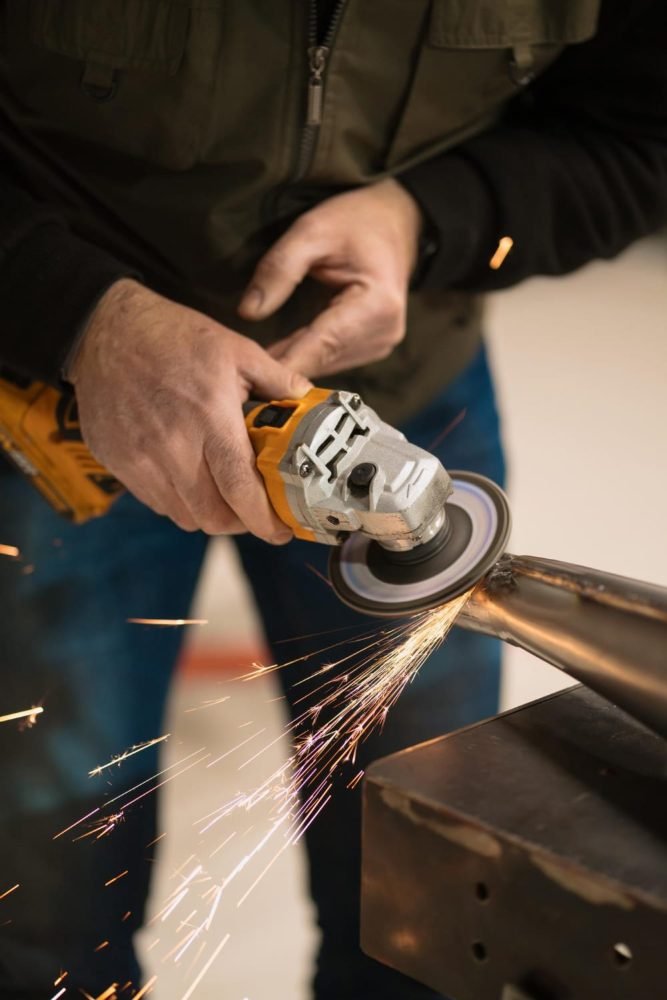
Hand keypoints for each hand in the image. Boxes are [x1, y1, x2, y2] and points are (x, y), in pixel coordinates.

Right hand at [69, 279, 310, 537]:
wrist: (107, 330)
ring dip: (210, 514)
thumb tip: (309, 401)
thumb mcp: (237, 349)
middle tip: (255, 511)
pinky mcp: (118, 463)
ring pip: (184, 515)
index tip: (282, 531)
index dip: (264, 521)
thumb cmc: (175, 337)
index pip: (240, 491)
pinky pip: (156, 502)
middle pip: (213, 517)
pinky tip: (190, 477)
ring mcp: (140, 459)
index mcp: (210, 419)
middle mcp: (173, 447)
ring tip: (224, 495)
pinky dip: (179, 501)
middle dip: (241, 523)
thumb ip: (278, 380)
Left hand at [238, 179, 422, 376]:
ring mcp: (382, 343)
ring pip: (325, 365)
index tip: (248, 376)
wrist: (395, 221)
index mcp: (376, 305)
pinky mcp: (374, 347)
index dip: (283, 362)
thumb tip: (248, 313)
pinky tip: (278, 353)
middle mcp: (384, 332)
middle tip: (239, 370)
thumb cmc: (355, 221)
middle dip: (282, 365)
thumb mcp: (311, 231)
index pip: (320, 345)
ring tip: (253, 362)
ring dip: (292, 363)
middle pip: (322, 360)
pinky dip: (305, 356)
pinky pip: (331, 359)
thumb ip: (279, 269)